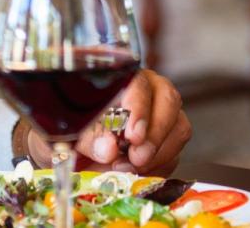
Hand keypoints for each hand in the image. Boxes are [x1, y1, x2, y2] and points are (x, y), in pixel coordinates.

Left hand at [27, 69, 191, 174]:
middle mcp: (149, 90)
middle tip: (136, 158)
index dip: (139, 109)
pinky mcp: (169, 139)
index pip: (139, 84)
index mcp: (123, 78)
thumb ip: (88, 138)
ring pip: (179, 128)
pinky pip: (175, 153)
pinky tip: (136, 170)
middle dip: (155, 134)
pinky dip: (159, 166)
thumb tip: (109, 149)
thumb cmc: (72, 129)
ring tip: (129, 167)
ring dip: (158, 153)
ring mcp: (163, 114)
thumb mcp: (70, 133)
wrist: (76, 149)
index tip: (132, 136)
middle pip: (170, 101)